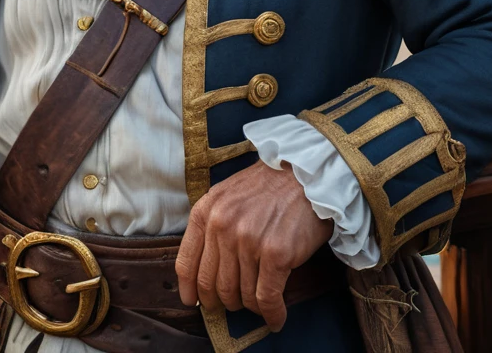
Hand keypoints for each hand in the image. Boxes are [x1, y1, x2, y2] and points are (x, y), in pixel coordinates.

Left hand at [175, 160, 333, 331]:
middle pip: (213, 285)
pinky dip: (272, 314)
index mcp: (206, 211)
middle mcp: (222, 227)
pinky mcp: (275, 254)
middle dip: (222, 301)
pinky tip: (276, 318)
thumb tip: (204, 269)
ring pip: (240, 294)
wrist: (304, 174)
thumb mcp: (226, 196)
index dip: (191, 290)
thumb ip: (211, 226)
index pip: (187, 264)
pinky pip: (267, 298)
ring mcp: (248, 241)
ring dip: (250, 306)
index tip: (195, 302)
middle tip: (234, 305)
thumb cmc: (266, 186)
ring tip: (259, 303)